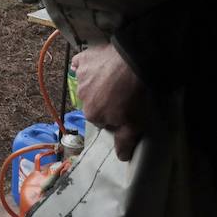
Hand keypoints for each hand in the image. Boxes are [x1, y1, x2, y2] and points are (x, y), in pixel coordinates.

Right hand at [73, 44, 150, 160]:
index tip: (126, 109)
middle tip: (123, 93)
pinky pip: (80, 64)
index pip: (102, 120)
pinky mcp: (84, 59)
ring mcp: (81, 77)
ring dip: (98, 83)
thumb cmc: (136, 95)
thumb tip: (120, 157)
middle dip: (104, 100)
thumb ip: (125, 142)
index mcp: (92, 114)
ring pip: (88, 84)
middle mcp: (81, 97)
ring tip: (116, 77)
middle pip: (93, 102)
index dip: (114, 116)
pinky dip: (85, 66)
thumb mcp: (135, 124)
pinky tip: (95, 65)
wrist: (137, 62)